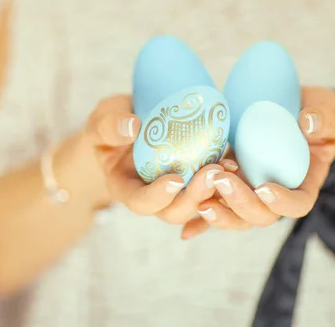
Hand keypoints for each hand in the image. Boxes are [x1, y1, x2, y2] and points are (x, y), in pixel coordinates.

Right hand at [80, 95, 223, 223]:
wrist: (130, 125)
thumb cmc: (110, 126)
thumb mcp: (100, 122)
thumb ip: (109, 126)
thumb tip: (132, 128)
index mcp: (126, 189)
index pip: (140, 203)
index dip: (158, 197)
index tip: (174, 179)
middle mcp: (153, 196)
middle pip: (174, 212)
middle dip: (194, 197)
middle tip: (212, 173)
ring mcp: (176, 191)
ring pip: (197, 205)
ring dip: (214, 191)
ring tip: (227, 168)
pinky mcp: (193, 180)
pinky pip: (211, 190)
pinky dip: (223, 182)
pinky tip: (234, 164)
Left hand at [181, 87, 334, 238]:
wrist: (296, 110)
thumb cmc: (320, 115)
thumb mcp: (332, 113)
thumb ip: (325, 119)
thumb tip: (307, 122)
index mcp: (305, 184)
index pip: (298, 205)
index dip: (281, 203)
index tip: (265, 188)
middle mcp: (277, 194)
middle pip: (261, 216)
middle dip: (240, 203)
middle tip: (222, 179)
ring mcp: (252, 191)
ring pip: (236, 216)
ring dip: (218, 211)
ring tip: (200, 198)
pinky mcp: (233, 183)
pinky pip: (217, 205)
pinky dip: (201, 222)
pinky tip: (184, 230)